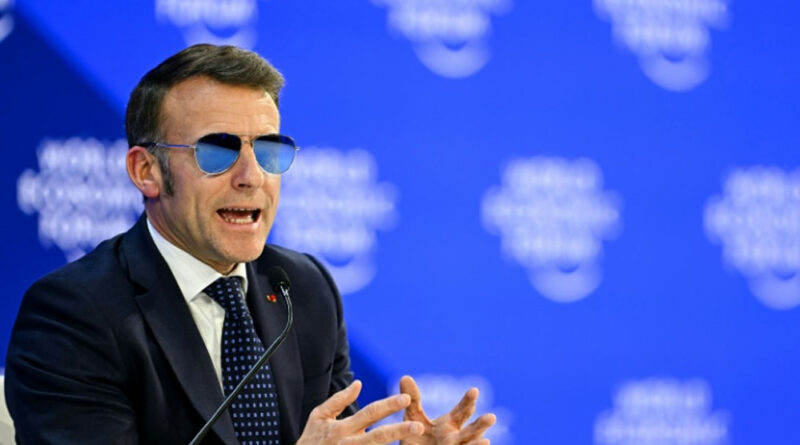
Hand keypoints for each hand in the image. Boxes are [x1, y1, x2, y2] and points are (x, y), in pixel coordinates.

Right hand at [297, 380, 424, 444]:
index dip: (388, 405)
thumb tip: (359, 384)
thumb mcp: (319, 417)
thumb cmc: (310, 441)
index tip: (407, 398)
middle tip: (418, 426)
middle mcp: (349, 444)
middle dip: (399, 431)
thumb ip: (339, 400)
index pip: (369, 413)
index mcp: (342, 428)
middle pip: (378, 437)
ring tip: (415, 443)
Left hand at [399, 376, 496, 444]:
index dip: (468, 401)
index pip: (463, 411)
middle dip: (480, 425)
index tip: (474, 390)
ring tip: (487, 441)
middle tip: (492, 417)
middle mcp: (456, 438)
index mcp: (450, 423)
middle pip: (471, 431)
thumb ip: (412, 400)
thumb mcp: (413, 417)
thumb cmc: (415, 437)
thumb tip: (405, 377)